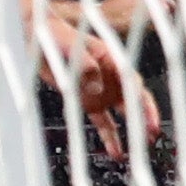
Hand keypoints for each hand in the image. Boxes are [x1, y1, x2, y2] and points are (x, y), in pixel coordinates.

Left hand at [34, 3, 144, 157]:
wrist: (33, 36)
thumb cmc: (53, 33)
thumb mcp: (70, 44)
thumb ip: (85, 66)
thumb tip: (96, 88)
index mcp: (111, 59)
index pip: (131, 80)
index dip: (139, 97)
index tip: (145, 111)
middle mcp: (111, 77)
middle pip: (134, 99)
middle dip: (145, 116)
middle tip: (152, 133)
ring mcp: (101, 91)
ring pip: (123, 114)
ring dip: (132, 130)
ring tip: (141, 147)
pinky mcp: (87, 101)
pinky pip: (103, 122)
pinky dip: (109, 137)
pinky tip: (116, 151)